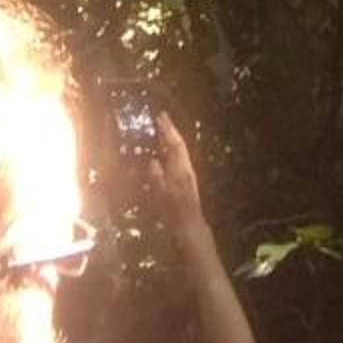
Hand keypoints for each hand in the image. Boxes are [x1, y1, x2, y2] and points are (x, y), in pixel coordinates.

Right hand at [148, 111, 203, 237]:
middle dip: (171, 131)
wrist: (190, 227)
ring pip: (180, 152)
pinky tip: (166, 154)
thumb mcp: (162, 195)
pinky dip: (172, 151)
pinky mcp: (186, 182)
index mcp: (180, 169)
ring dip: (171, 140)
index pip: (175, 144)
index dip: (168, 129)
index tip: (161, 115)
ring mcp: (187, 175)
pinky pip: (179, 160)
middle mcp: (186, 169)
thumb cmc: (174, 213)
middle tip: (162, 118)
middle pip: (179, 145)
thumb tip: (152, 161)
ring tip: (162, 132)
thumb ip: (157, 177)